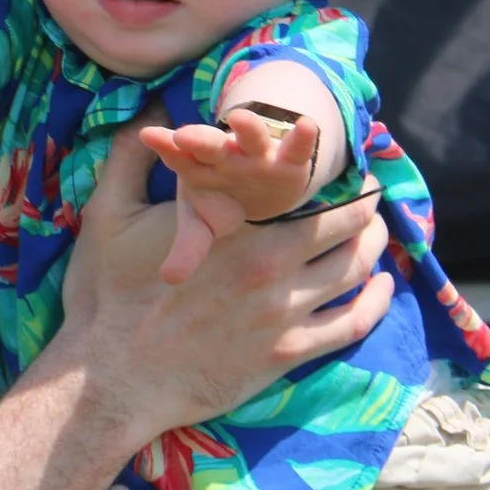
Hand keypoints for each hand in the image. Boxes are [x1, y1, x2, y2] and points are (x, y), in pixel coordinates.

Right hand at [53, 117, 390, 445]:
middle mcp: (272, 265)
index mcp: (238, 227)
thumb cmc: (107, 298)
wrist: (112, 380)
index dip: (331, 171)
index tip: (342, 162)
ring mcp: (285, 313)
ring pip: (355, 271)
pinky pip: (351, 324)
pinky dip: (376, 303)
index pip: (307, 187)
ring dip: (374, 247)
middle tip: (370, 195)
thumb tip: (150, 110)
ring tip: (376, 233)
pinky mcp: (288, 354)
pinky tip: (383, 288)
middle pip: (345, 226)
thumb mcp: (109, 215)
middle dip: (365, 206)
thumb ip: (131, 156)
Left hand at [138, 111, 321, 284]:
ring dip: (247, 127)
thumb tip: (170, 280)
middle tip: (183, 136)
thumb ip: (187, 248)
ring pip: (252, 136)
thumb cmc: (221, 203)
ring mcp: (257, 154)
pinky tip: (307, 125)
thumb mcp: (201, 224)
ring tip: (240, 118)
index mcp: (196, 167)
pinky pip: (296, 148)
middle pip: (209, 144)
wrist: (260, 188)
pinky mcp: (289, 160)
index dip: (165, 146)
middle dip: (198, 140)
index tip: (149, 136)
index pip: (177, 156)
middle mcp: (225, 154)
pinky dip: (301, 137)